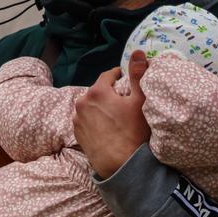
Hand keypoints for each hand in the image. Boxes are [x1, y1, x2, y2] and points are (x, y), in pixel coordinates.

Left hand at [74, 50, 150, 178]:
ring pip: (91, 105)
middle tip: (124, 100)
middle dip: (110, 92)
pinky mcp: (77, 133)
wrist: (120, 165)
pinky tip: (106, 127)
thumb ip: (138, 74)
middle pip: (98, 90)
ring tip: (115, 115)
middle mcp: (82, 102)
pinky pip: (86, 119)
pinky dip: (94, 119)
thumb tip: (138, 51)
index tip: (126, 78)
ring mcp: (77, 118)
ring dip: (100, 106)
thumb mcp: (140, 101)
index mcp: (97, 91)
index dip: (119, 75)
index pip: (108, 75)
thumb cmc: (133, 132)